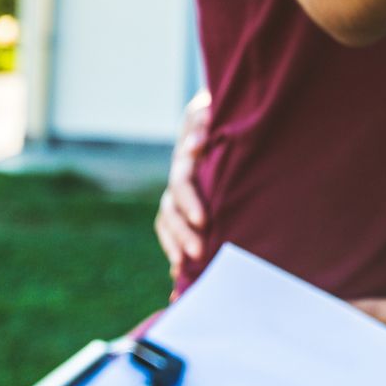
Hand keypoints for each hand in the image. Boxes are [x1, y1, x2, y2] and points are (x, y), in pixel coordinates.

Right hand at [154, 90, 211, 283]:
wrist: (215, 118)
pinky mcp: (184, 208)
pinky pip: (172, 232)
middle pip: (171, 211)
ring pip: (168, 225)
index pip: (182, 185)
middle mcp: (176, 181)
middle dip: (182, 234)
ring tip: (184, 269)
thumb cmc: (218, 113)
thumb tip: (196, 144)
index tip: (203, 220)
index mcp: (184, 160)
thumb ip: (201, 122)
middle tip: (199, 252)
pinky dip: (174, 251)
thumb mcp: (209, 110)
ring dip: (174, 246)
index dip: (189, 203)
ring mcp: (177, 196)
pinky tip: (179, 275)